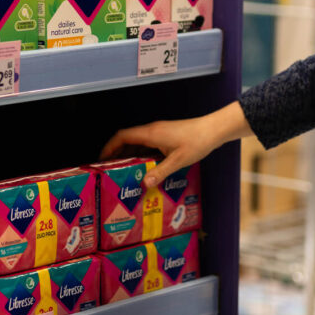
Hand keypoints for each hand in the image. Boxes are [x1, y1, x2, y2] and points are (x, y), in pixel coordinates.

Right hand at [99, 102, 253, 187]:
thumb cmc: (196, 142)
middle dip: (116, 153)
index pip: (122, 136)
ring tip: (124, 171)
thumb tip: (144, 184)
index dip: (109, 146)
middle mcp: (152, 130)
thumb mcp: (178, 161)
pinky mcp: (165, 136)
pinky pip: (147, 145)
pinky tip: (143, 167)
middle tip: (109, 169)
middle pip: (127, 139)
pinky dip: (141, 155)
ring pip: (137, 142)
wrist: (213, 130)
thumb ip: (160, 172)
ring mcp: (159, 132)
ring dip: (129, 154)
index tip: (101, 159)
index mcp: (150, 133)